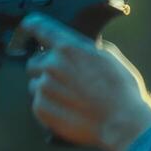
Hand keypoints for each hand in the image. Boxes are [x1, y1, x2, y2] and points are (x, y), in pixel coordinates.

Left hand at [22, 14, 150, 150]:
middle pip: (34, 61)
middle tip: (66, 81)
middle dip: (46, 69)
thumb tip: (80, 49)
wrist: (123, 124)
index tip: (26, 31)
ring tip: (71, 100)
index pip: (38, 26)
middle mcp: (52, 64)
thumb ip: (87, 49)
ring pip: (35, 84)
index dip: (30, 28)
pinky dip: (50, 108)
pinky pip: (38, 104)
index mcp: (69, 47)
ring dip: (48, 90)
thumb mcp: (111, 59)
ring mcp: (44, 87)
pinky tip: (70, 112)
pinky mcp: (41, 108)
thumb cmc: (123, 92)